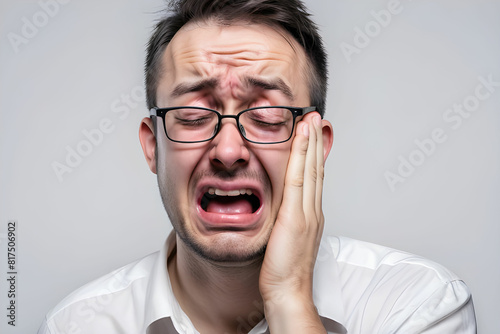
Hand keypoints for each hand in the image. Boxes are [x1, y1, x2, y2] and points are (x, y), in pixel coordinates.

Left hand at [260, 113, 327, 332]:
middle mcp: (313, 210)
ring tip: (310, 119)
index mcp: (311, 215)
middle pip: (317, 168)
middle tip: (316, 118)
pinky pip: (298, 177)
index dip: (315, 154)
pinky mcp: (296, 215)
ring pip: (311, 168)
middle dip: (316, 141)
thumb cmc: (284, 270)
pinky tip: (301, 138)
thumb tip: (281, 211)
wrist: (288, 291)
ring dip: (311, 142)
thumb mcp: (287, 240)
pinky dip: (301, 155)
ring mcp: (307, 211)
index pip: (315, 178)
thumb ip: (288, 221)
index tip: (312, 135)